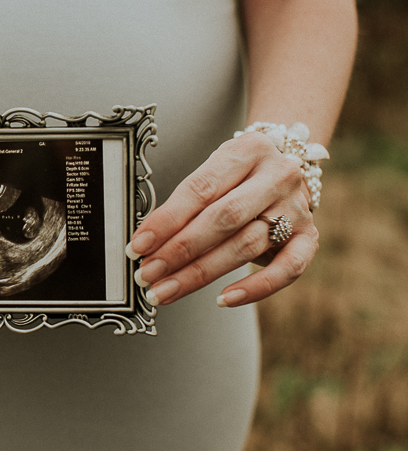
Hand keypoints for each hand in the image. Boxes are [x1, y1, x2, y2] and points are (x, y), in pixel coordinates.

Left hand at [126, 132, 317, 307]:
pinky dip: (256, 288)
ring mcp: (297, 208)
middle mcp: (277, 177)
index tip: (138, 246)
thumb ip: (186, 202)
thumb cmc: (240, 172)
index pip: (200, 189)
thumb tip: (147, 242)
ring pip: (246, 246)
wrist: (292, 161)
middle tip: (148, 274)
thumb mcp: (214, 170)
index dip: (166, 220)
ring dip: (201, 274)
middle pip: (223, 219)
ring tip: (167, 290)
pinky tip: (224, 299)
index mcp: (248, 151)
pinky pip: (287, 269)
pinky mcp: (310, 238)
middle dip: (179, 251)